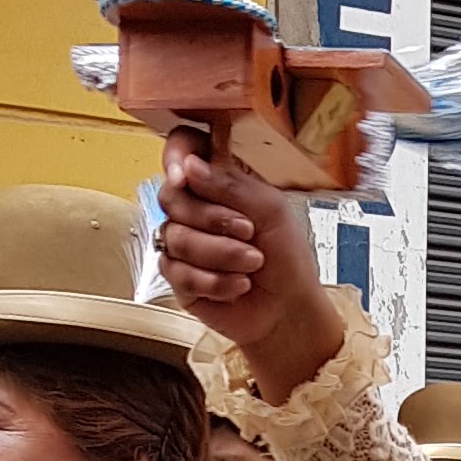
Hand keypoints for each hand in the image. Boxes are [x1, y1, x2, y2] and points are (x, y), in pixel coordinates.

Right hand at [156, 134, 343, 402]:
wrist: (290, 310)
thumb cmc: (287, 257)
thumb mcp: (271, 211)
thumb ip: (231, 184)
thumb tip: (188, 166)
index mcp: (217, 183)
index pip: (182, 150)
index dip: (176, 156)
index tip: (185, 176)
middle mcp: (195, 209)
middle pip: (171, 197)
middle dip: (212, 218)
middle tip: (248, 232)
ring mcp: (183, 244)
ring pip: (176, 238)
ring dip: (221, 254)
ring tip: (253, 265)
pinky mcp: (179, 279)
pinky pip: (179, 273)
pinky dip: (215, 282)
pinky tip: (239, 286)